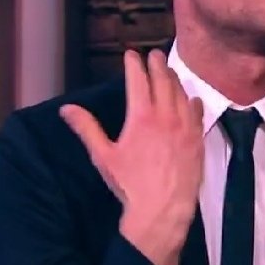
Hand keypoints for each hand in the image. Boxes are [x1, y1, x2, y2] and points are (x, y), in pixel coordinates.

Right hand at [59, 49, 204, 264]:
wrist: (162, 210)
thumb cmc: (130, 184)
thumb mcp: (103, 156)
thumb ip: (86, 128)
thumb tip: (66, 109)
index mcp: (141, 116)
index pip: (138, 80)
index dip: (134, 64)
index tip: (131, 54)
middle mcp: (166, 116)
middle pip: (163, 80)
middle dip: (157, 64)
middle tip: (153, 54)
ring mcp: (185, 127)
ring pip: (181, 94)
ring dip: (174, 79)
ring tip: (169, 72)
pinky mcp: (197, 140)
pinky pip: (197, 114)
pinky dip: (193, 102)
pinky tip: (192, 99)